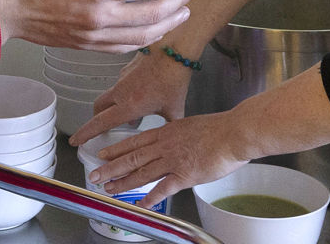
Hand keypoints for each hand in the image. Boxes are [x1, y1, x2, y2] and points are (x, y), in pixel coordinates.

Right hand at [0, 0, 195, 49]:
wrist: (5, 8)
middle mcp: (100, 17)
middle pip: (153, 14)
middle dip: (178, 2)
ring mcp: (94, 35)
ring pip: (143, 36)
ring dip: (168, 24)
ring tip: (182, 12)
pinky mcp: (87, 45)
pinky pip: (125, 47)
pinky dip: (146, 39)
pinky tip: (153, 30)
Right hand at [69, 46, 194, 144]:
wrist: (172, 49)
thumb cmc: (173, 77)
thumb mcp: (175, 109)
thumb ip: (170, 125)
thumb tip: (173, 135)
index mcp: (129, 106)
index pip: (100, 123)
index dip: (86, 133)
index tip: (76, 140)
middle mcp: (121, 92)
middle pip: (97, 108)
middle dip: (95, 119)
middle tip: (98, 129)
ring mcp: (122, 78)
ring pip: (110, 96)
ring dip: (113, 106)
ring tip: (130, 113)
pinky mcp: (127, 68)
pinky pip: (120, 84)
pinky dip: (125, 92)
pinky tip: (140, 94)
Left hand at [85, 110, 254, 208]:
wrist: (234, 132)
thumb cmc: (219, 129)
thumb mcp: (191, 125)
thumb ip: (178, 135)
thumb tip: (174, 142)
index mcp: (166, 132)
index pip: (135, 141)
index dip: (117, 149)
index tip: (103, 154)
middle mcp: (165, 145)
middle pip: (131, 157)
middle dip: (111, 167)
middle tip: (95, 175)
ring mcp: (173, 160)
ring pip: (142, 172)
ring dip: (123, 183)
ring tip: (109, 190)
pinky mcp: (185, 174)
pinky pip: (164, 188)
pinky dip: (151, 197)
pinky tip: (140, 203)